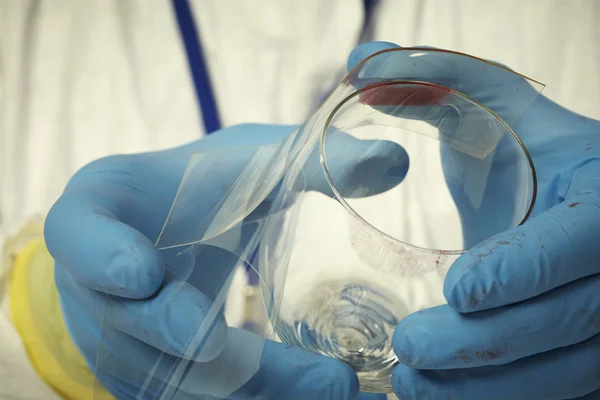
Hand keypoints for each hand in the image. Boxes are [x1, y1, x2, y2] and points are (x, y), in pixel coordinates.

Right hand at [44, 123, 404, 398]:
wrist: (167, 229)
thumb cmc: (204, 187)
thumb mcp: (251, 164)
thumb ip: (314, 160)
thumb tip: (398, 160)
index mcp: (101, 213)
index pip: (77, 233)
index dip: (100, 256)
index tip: (143, 274)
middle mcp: (97, 286)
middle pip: (141, 330)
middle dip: (215, 354)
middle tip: (318, 375)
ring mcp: (118, 340)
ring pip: (175, 383)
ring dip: (257, 394)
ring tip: (339, 389)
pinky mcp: (148, 377)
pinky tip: (317, 394)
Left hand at [350, 42, 599, 399]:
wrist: (577, 202)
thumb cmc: (533, 154)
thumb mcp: (498, 111)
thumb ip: (434, 82)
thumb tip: (355, 65)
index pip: (576, 242)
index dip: (523, 269)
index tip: (458, 287)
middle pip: (566, 321)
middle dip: (485, 344)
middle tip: (410, 347)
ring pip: (565, 371)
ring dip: (490, 389)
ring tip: (415, 385)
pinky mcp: (594, 351)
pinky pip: (558, 391)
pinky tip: (444, 398)